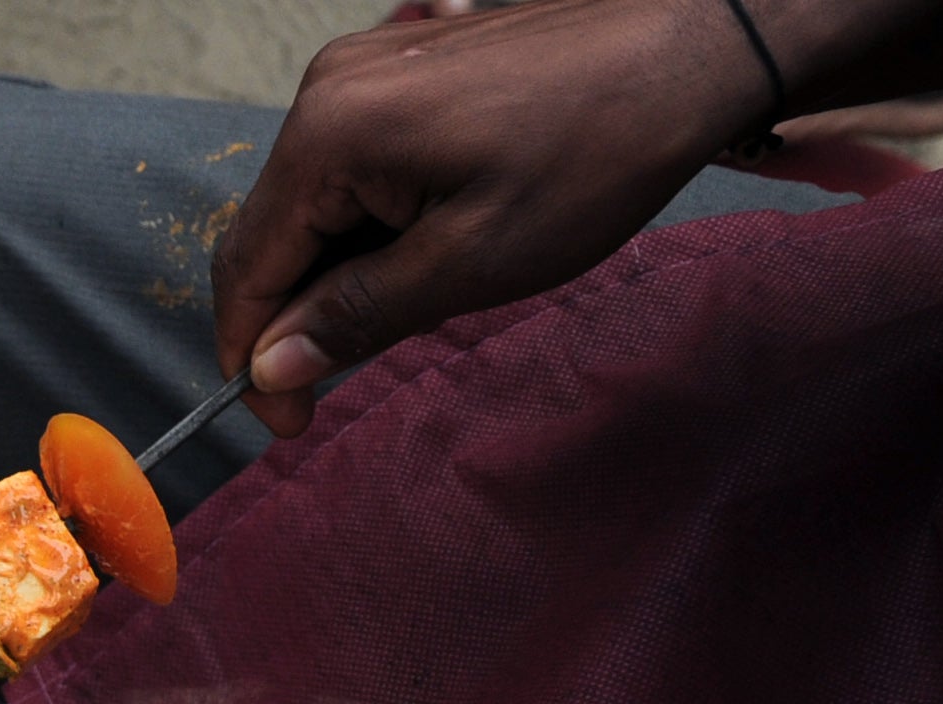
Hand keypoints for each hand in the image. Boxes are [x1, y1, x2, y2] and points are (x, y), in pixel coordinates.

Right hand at [215, 0, 770, 435]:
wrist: (694, 44)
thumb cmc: (597, 151)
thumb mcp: (472, 262)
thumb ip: (357, 316)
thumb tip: (271, 364)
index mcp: (330, 134)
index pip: (248, 267)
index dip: (254, 357)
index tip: (287, 419)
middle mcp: (329, 88)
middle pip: (272, 231)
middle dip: (295, 314)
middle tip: (342, 379)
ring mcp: (365, 66)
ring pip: (315, 200)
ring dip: (340, 267)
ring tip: (415, 300)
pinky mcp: (402, 63)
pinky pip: (353, 161)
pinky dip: (371, 220)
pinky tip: (429, 243)